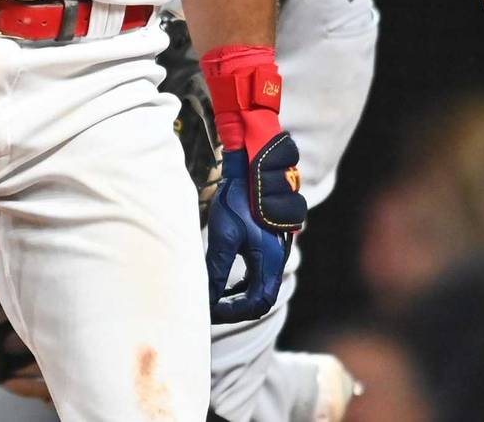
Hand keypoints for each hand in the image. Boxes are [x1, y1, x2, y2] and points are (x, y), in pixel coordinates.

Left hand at [205, 133, 305, 323]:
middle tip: (210, 311)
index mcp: (270, 261)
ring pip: (258, 289)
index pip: (257, 303)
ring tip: (212, 299)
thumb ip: (216, 270)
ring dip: (236, 297)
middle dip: (234, 309)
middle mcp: (276, 260)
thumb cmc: (237, 201)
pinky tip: (222, 283)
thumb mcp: (223, 237)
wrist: (250, 171)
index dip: (233, 312)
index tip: (210, 311)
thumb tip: (206, 298)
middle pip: (260, 300)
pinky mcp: (265, 246)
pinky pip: (255, 275)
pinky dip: (239, 284)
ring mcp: (272, 253)